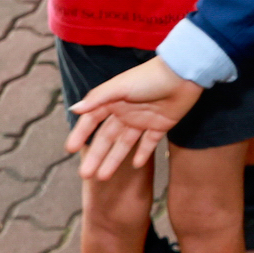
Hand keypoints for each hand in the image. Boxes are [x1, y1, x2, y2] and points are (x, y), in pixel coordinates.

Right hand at [63, 56, 201, 179]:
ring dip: (114, 160)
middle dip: (96, 155)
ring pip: (125, 144)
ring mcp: (143, 119)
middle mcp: (126, 111)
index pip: (93, 120)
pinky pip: (149, 143)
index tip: (70, 149)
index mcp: (114, 100)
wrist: (183, 75)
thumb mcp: (120, 87)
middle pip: (107, 137)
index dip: (81, 133)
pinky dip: (143, 154)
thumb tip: (74, 109)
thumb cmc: (149, 77)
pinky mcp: (160, 125)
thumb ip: (98, 99)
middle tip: (85, 174)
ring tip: (103, 177)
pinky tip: (135, 166)